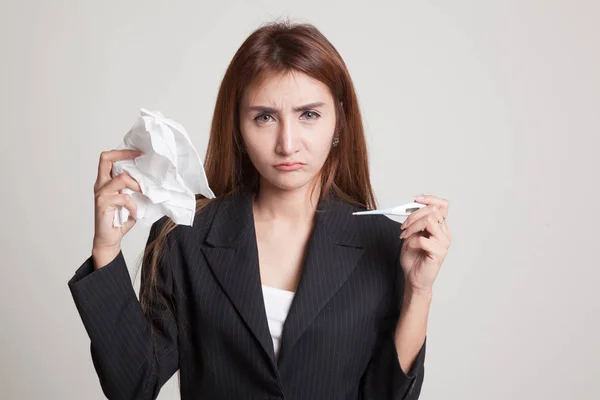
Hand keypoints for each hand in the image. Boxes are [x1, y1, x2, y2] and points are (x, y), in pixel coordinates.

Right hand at [92, 149, 142, 267]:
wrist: (109, 239)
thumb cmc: (120, 219)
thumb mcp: (130, 200)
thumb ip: (134, 189)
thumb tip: (152, 180)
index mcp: (105, 181)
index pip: (108, 158)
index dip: (122, 152)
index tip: (138, 152)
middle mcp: (100, 184)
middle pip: (105, 159)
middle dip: (125, 155)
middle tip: (141, 159)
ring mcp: (101, 193)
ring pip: (121, 178)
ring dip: (136, 185)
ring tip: (143, 193)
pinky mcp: (103, 203)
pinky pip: (124, 198)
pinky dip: (133, 206)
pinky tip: (134, 214)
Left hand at [398, 194, 451, 292]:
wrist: (414, 279)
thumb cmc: (414, 258)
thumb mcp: (411, 234)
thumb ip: (416, 221)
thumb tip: (413, 206)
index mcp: (440, 227)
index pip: (442, 205)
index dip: (429, 198)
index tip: (415, 199)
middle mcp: (444, 233)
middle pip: (433, 210)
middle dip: (413, 214)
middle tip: (403, 225)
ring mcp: (444, 242)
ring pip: (429, 220)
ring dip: (412, 226)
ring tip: (405, 235)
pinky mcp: (439, 252)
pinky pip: (423, 239)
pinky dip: (411, 241)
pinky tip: (409, 246)